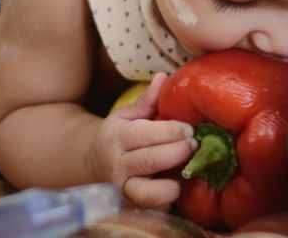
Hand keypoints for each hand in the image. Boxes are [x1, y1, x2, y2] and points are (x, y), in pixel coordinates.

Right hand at [89, 73, 196, 209]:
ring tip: (187, 173)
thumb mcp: (128, 115)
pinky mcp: (131, 207)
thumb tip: (164, 77)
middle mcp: (118, 164)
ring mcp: (123, 188)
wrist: (92, 165)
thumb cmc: (119, 135)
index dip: (168, 132)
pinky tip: (180, 190)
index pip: (142, 134)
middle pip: (147, 161)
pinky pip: (151, 210)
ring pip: (145, 193)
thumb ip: (148, 100)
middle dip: (175, 153)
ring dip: (170, 185)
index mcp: (118, 137)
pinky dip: (166, 203)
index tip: (189, 129)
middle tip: (195, 145)